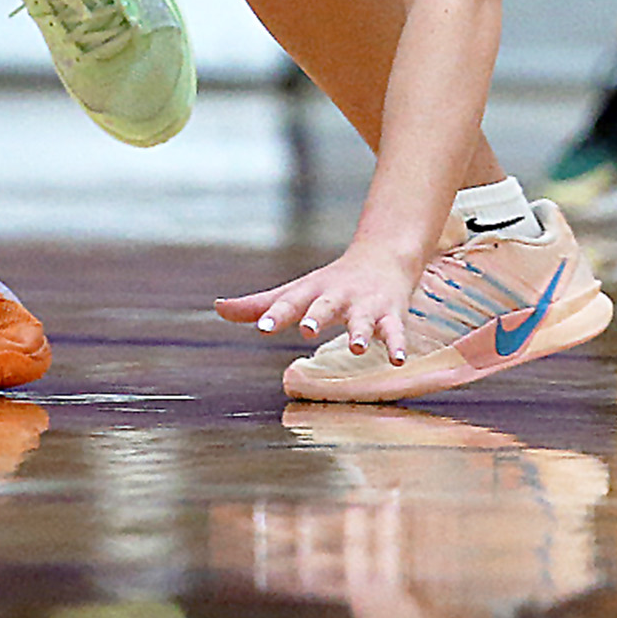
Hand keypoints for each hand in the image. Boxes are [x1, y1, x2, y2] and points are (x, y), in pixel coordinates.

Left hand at [215, 237, 427, 370]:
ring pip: (363, 319)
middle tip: (307, 329)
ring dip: (360, 332)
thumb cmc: (331, 283)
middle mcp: (338, 297)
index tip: (262, 327)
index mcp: (312, 292)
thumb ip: (259, 304)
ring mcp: (366, 306)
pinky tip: (398, 360)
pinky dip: (398, 344)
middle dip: (317, 316)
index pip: (289, 302)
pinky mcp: (391, 314)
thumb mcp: (296, 291)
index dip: (275, 314)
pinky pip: (395, 331)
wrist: (383, 257)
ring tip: (358, 348)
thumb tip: (218, 308)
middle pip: (326, 306)